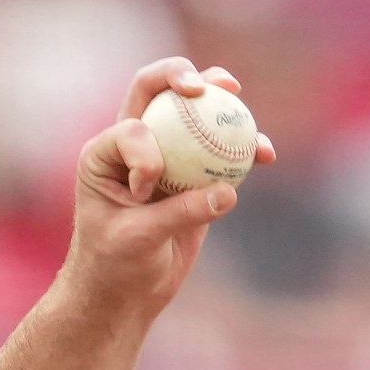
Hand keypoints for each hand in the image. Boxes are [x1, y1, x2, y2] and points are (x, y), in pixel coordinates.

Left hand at [65, 58, 277, 317]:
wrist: (124, 293)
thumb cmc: (112, 266)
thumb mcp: (137, 240)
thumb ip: (179, 213)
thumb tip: (228, 191)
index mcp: (102, 155)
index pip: (130, 129)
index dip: (147, 151)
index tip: (146, 192)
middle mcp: (133, 147)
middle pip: (155, 94)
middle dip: (178, 76)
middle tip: (204, 84)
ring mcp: (167, 157)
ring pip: (193, 115)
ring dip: (217, 99)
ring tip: (234, 92)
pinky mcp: (195, 177)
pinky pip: (223, 153)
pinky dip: (245, 148)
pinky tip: (266, 153)